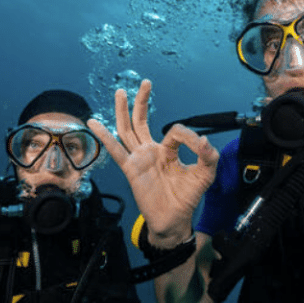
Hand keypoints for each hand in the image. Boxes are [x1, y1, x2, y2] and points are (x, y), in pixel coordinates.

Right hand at [88, 79, 218, 246]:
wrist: (174, 220)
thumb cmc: (187, 198)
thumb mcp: (204, 174)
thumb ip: (208, 156)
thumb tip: (203, 140)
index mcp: (167, 151)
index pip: (173, 131)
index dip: (187, 136)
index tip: (199, 147)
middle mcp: (150, 151)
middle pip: (141, 121)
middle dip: (142, 101)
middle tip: (145, 82)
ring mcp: (139, 159)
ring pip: (128, 130)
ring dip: (123, 111)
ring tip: (120, 91)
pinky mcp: (131, 169)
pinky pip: (116, 151)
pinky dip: (105, 137)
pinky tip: (95, 123)